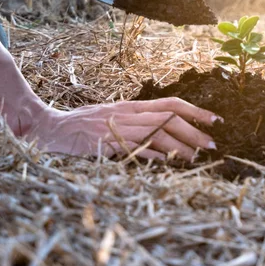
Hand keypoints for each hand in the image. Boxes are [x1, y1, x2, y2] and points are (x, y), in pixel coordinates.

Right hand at [25, 98, 220, 159]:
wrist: (49, 129)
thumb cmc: (83, 125)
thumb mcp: (114, 119)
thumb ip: (137, 124)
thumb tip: (164, 135)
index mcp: (132, 106)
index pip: (170, 103)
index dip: (194, 110)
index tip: (215, 119)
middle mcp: (128, 113)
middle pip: (168, 118)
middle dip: (194, 130)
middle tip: (212, 143)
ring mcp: (116, 127)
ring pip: (156, 132)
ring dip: (179, 145)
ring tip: (196, 157)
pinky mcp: (105, 142)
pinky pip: (133, 147)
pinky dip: (151, 154)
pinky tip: (167, 161)